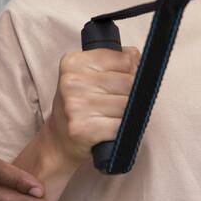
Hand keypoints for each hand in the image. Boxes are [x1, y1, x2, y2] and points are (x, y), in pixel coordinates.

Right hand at [41, 47, 140, 167]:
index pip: (125, 59)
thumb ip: (116, 62)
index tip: (123, 81)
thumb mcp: (90, 76)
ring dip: (127, 114)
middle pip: (129, 82)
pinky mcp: (82, 128)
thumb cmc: (81, 105)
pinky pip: (121, 125)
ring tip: (111, 116)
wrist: (59, 141)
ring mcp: (76, 105)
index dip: (132, 72)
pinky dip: (122, 130)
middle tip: (116, 103)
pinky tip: (110, 129)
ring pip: (127, 105)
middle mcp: (72, 81)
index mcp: (74, 62)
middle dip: (132, 95)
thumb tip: (141, 63)